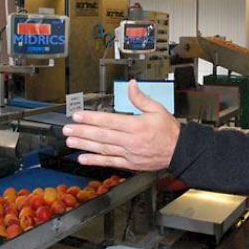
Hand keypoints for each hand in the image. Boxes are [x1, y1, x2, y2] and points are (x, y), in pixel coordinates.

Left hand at [63, 79, 180, 170]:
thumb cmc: (169, 131)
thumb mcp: (158, 109)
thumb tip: (131, 85)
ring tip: (71, 141)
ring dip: (85, 145)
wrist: (180, 151)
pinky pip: (110, 162)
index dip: (92, 118)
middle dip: (83, 131)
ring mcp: (129, 153)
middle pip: (102, 136)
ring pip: (103, 149)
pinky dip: (95, 161)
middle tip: (68, 128)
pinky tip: (83, 158)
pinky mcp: (130, 163)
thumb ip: (140, 98)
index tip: (78, 115)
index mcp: (137, 126)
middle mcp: (131, 141)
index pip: (109, 121)